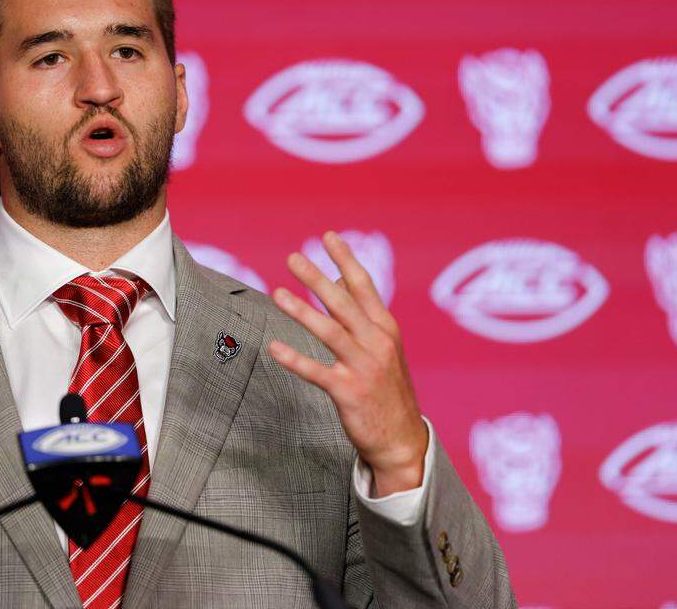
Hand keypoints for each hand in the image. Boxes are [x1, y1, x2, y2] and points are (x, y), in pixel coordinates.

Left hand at [268, 231, 428, 495]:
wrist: (402, 439)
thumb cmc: (387, 388)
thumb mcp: (383, 345)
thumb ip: (361, 312)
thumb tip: (339, 276)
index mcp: (386, 328)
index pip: (364, 286)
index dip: (345, 260)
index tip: (328, 236)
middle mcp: (377, 343)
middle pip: (344, 303)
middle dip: (317, 278)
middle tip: (293, 257)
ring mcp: (364, 368)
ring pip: (330, 332)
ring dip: (302, 312)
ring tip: (277, 294)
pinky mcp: (349, 393)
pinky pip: (318, 372)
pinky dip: (296, 359)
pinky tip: (274, 347)